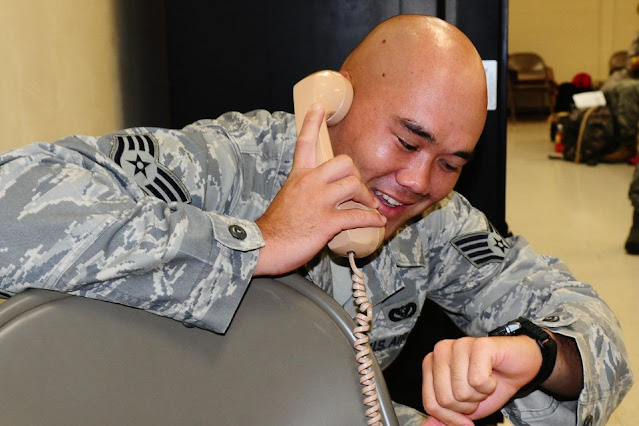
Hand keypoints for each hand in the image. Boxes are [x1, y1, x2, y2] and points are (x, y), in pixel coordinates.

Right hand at [254, 103, 385, 275]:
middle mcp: (309, 183)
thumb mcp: (287, 199)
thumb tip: (321, 200)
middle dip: (357, 176)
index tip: (320, 107)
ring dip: (367, 198)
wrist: (263, 247)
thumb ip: (304, 192)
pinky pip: (358, 215)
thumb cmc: (275, 228)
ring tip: (370, 208)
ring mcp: (318, 201)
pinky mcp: (326, 222)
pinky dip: (372, 219)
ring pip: (354, 186)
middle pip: (344, 163)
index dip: (312, 122)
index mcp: (298, 176)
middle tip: (359, 190)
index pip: (305, 143)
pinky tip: (377, 223)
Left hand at [421, 335, 541, 425]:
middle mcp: (441, 351)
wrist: (519, 367)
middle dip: (467, 405)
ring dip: (480, 395)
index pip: (430, 402)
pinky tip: (492, 375)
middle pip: (444, 399)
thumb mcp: (464, 407)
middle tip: (478, 391)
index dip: (451, 417)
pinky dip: (490, 386)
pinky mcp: (479, 344)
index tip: (467, 415)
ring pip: (461, 391)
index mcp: (431, 364)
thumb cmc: (489, 383)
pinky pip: (478, 380)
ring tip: (485, 381)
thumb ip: (444, 416)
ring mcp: (459, 345)